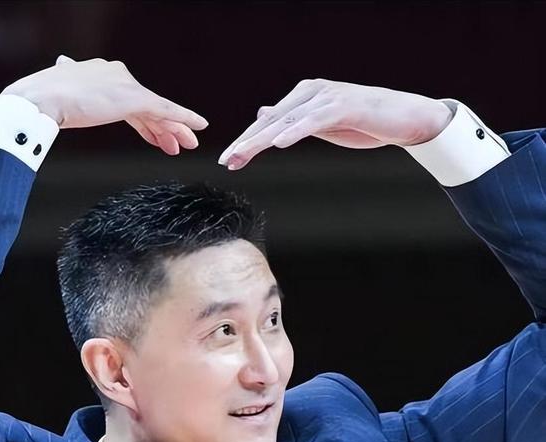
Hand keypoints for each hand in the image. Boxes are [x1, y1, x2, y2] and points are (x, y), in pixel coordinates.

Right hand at [2, 55, 208, 154]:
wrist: (40, 100)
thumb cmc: (40, 100)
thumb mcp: (56, 88)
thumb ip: (66, 81)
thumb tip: (60, 65)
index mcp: (99, 75)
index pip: (128, 102)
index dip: (143, 122)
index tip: (153, 136)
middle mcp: (116, 75)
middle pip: (146, 106)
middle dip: (162, 127)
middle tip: (177, 143)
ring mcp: (125, 85)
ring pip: (158, 110)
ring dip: (174, 129)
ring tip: (188, 144)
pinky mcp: (134, 97)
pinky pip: (166, 109)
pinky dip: (184, 117)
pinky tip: (199, 125)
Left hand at [218, 79, 453, 169]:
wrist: (404, 118)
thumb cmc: (364, 123)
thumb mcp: (321, 125)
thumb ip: (293, 121)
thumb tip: (263, 116)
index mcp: (303, 97)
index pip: (269, 122)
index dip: (247, 141)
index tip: (228, 160)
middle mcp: (311, 93)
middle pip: (271, 121)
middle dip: (247, 142)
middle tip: (226, 160)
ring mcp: (326, 98)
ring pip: (287, 121)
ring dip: (262, 139)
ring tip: (242, 155)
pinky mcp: (343, 106)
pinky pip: (313, 121)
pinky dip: (295, 131)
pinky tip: (278, 143)